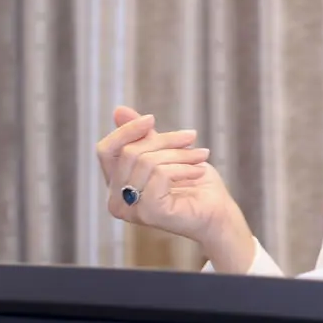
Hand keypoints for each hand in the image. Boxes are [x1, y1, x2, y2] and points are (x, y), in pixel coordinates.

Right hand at [95, 105, 256, 272]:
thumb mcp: (165, 152)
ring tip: (200, 155)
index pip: (106, 150)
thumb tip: (118, 110)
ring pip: (147, 161)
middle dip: (165, 140)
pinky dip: (184, 167)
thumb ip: (142, 136)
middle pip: (130, 152)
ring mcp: (131, 210)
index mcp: (115, 186)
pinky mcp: (150, 213)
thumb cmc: (192, 183)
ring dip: (180, 154)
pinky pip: (160, 174)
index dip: (127, 130)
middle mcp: (116, 201)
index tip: (152, 119)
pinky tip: (199, 170)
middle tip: (191, 137)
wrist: (217, 212)